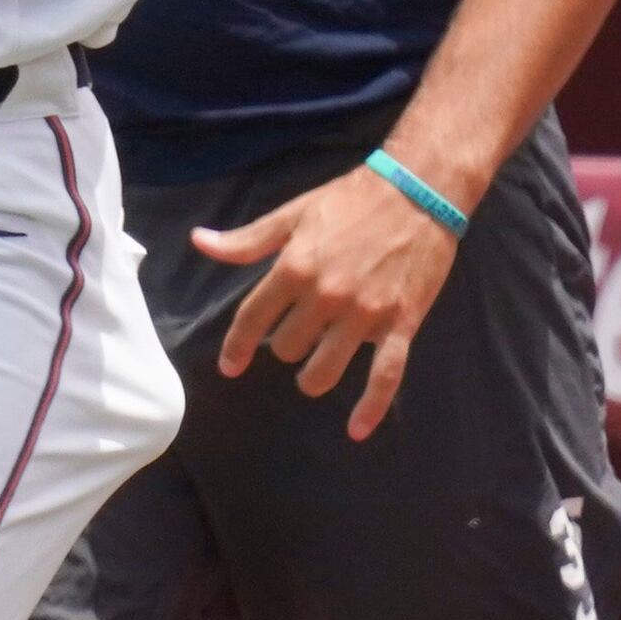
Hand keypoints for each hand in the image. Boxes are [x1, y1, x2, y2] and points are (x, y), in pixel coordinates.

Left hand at [190, 161, 463, 436]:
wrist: (419, 189)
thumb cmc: (352, 199)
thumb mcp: (294, 213)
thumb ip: (248, 239)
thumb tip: (200, 242)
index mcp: (295, 267)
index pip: (253, 320)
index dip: (236, 347)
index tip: (231, 365)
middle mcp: (326, 296)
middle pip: (288, 347)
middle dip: (287, 345)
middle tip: (299, 334)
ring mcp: (365, 314)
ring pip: (325, 369)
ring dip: (313, 377)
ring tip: (314, 372)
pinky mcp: (400, 323)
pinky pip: (385, 374)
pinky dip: (371, 407)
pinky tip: (357, 430)